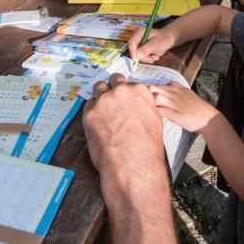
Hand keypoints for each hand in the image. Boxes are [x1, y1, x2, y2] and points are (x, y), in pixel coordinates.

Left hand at [83, 74, 168, 199]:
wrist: (132, 163)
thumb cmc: (146, 148)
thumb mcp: (154, 121)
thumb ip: (145, 107)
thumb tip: (139, 106)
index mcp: (139, 92)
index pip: (131, 84)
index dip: (127, 93)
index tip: (124, 100)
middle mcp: (121, 92)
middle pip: (113, 80)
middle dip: (113, 88)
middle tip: (113, 100)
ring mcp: (104, 101)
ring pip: (98, 88)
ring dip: (100, 97)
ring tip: (103, 111)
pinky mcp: (89, 113)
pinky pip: (88, 105)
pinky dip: (92, 111)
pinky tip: (97, 122)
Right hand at [129, 28, 174, 62]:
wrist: (168, 39)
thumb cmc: (163, 39)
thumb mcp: (156, 44)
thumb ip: (147, 49)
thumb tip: (138, 55)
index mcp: (139, 32)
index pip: (132, 42)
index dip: (132, 52)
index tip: (136, 60)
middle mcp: (137, 37)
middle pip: (134, 50)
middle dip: (142, 57)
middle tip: (152, 59)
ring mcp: (138, 43)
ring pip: (137, 55)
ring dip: (146, 58)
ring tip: (155, 56)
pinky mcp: (140, 48)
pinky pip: (140, 56)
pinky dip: (147, 58)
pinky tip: (153, 56)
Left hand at [150, 84, 217, 132]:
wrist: (208, 118)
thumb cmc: (198, 107)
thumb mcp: (189, 93)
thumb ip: (179, 87)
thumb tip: (170, 83)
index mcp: (179, 90)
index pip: (162, 85)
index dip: (154, 88)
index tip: (148, 93)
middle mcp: (176, 95)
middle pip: (157, 89)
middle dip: (149, 94)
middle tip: (144, 99)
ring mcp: (175, 104)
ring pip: (158, 98)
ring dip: (151, 102)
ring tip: (147, 107)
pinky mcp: (176, 114)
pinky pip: (162, 110)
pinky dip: (156, 111)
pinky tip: (152, 114)